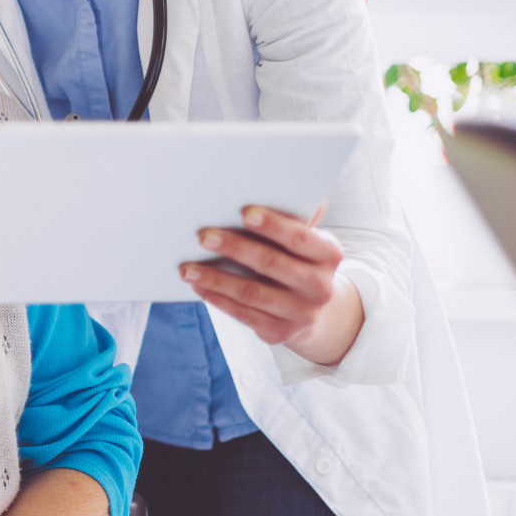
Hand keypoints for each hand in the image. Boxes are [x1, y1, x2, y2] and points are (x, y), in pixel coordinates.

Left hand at [182, 204, 364, 365]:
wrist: (316, 312)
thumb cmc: (300, 262)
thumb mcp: (307, 243)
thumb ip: (294, 219)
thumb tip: (269, 183)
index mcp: (329, 255)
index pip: (300, 237)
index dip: (273, 225)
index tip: (244, 213)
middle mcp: (320, 286)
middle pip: (272, 264)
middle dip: (235, 249)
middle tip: (203, 236)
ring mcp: (301, 313)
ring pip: (252, 293)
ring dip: (215, 279)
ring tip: (187, 268)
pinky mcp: (280, 332)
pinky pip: (243, 314)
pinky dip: (217, 299)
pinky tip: (198, 286)